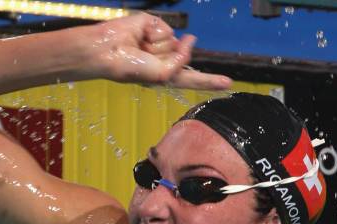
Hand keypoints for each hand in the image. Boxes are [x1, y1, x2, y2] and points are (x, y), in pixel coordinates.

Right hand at [90, 13, 231, 89]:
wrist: (109, 51)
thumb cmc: (129, 69)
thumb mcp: (161, 74)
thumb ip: (180, 62)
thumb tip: (189, 38)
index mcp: (166, 75)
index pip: (192, 78)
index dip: (209, 81)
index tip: (227, 84)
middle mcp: (165, 58)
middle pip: (184, 56)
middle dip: (171, 57)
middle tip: (146, 59)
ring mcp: (160, 41)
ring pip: (175, 41)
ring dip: (157, 46)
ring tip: (140, 48)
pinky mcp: (155, 25)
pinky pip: (167, 29)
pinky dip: (154, 34)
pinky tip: (140, 36)